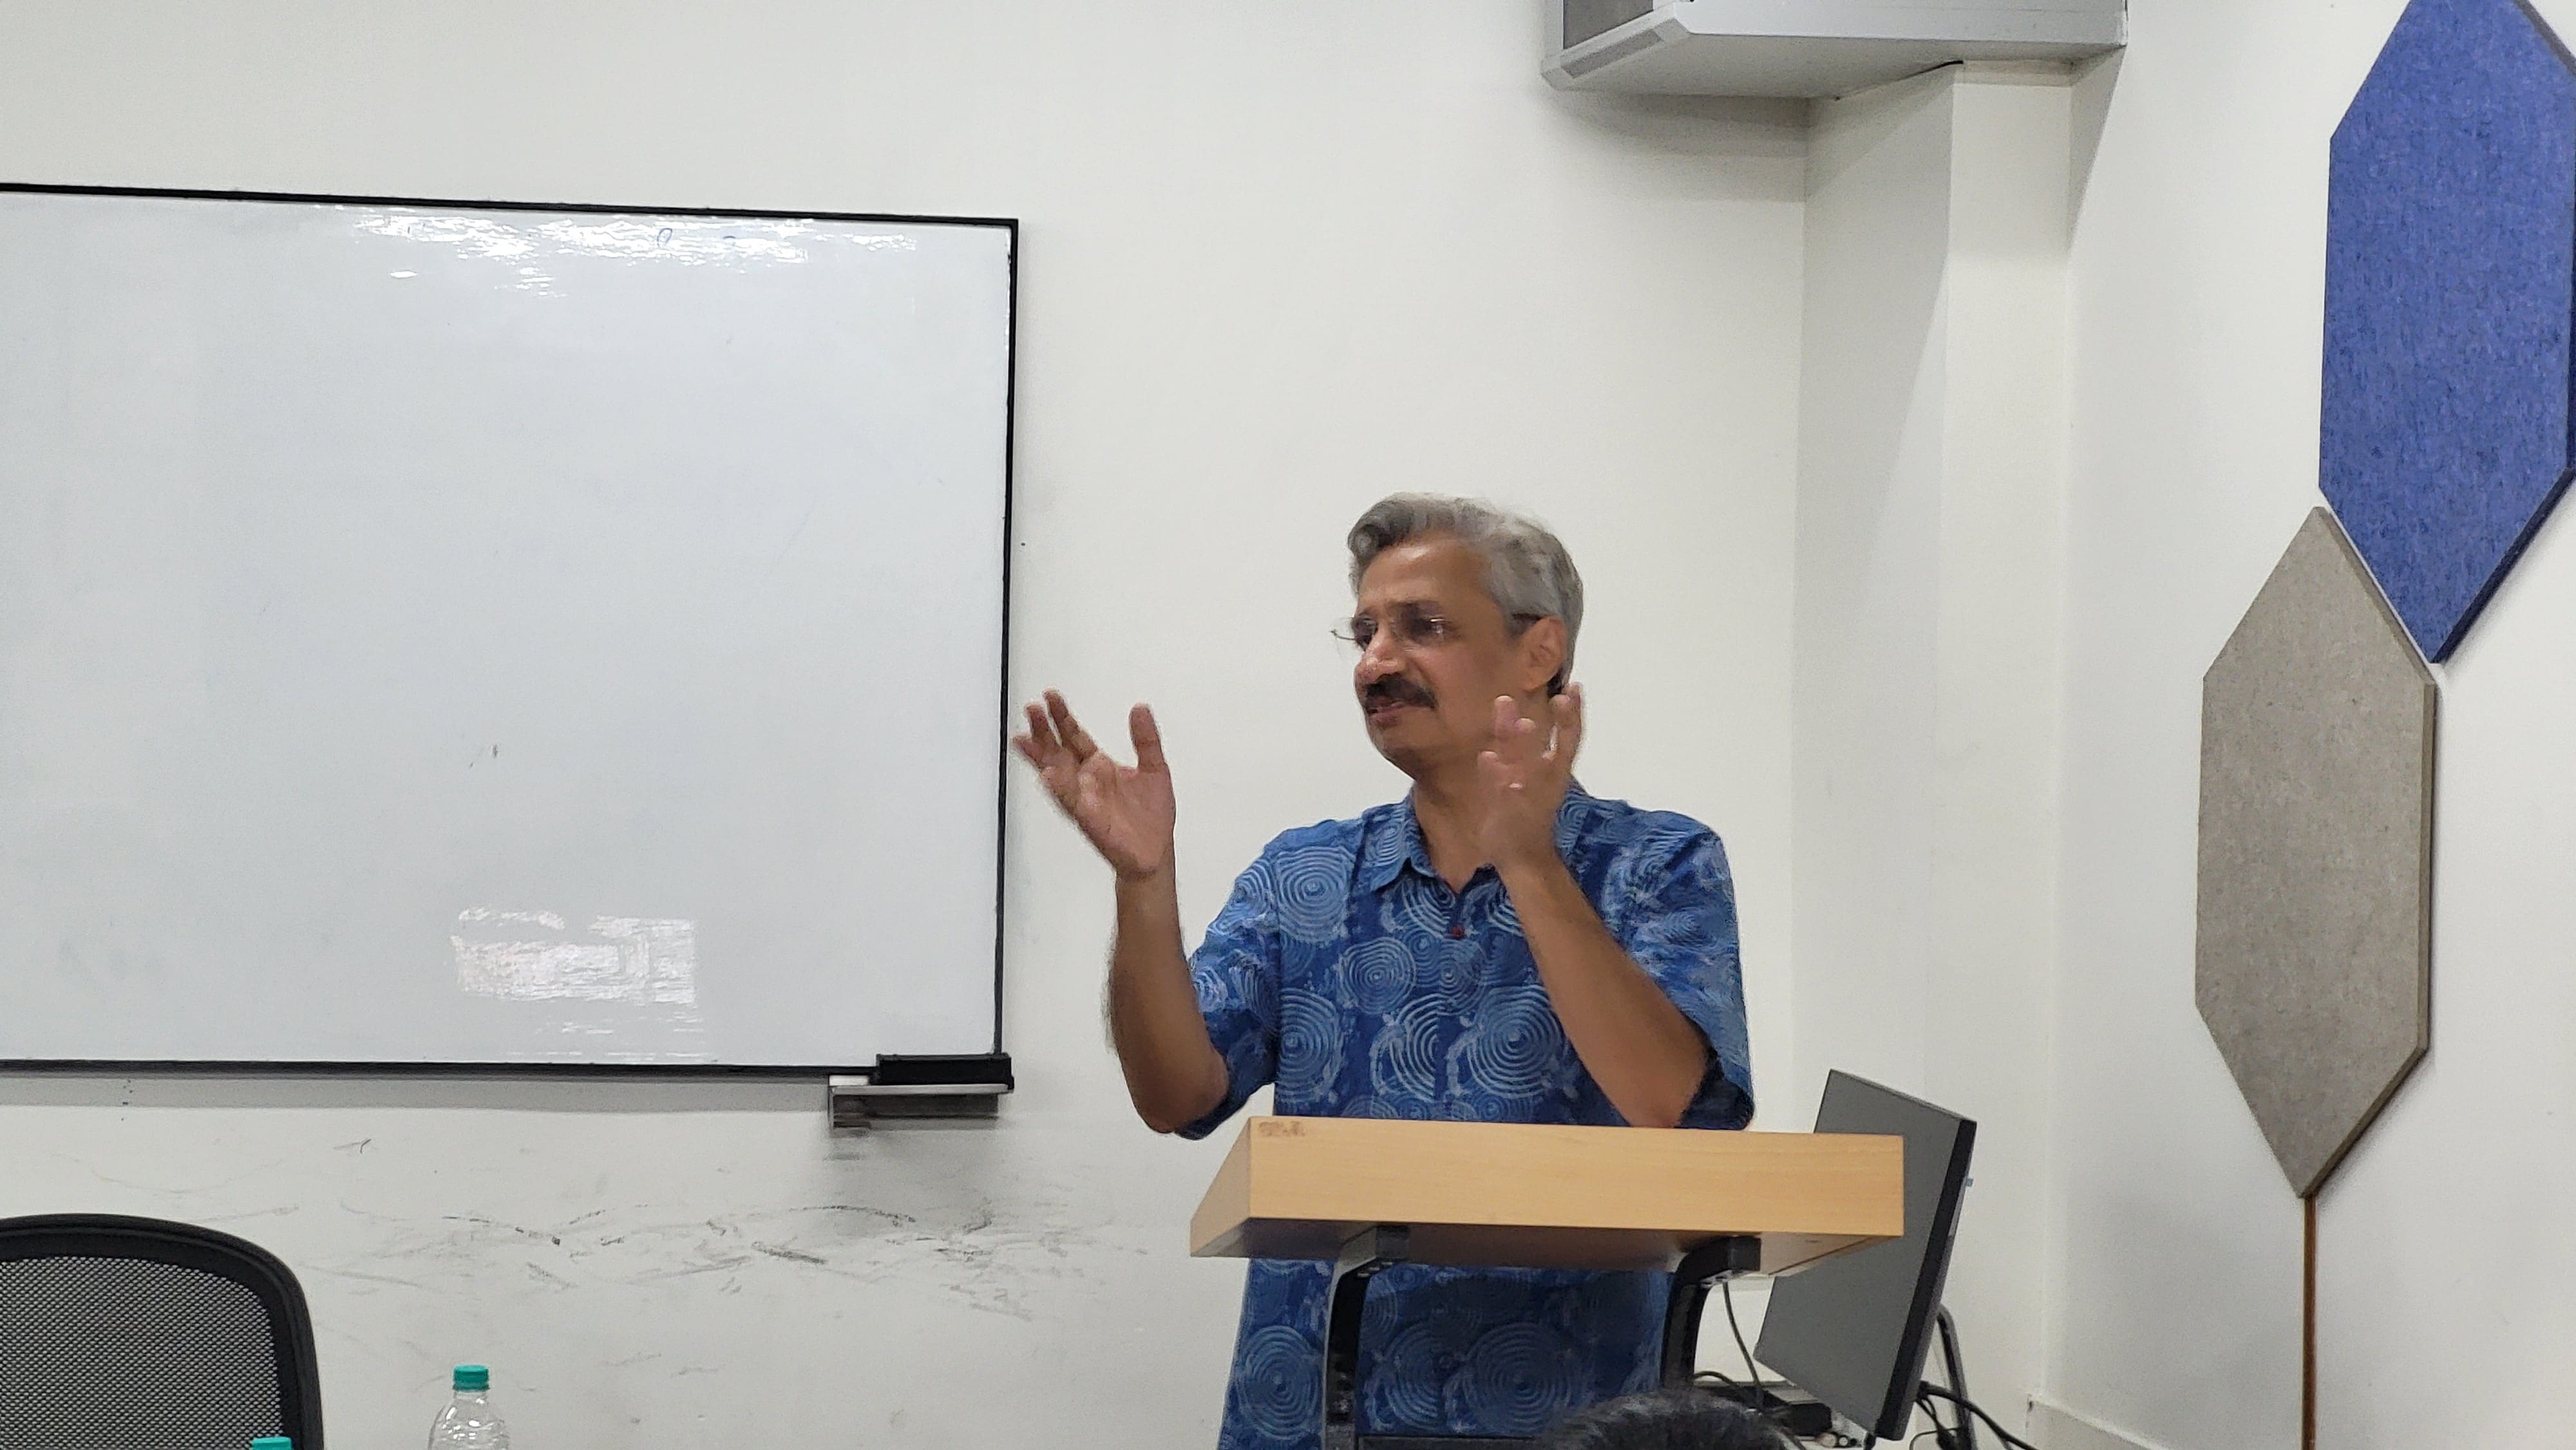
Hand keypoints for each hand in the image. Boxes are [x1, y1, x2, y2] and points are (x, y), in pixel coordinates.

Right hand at [1014, 691, 1175, 881]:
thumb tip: (1140, 707)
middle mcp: (1085, 780)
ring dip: (1040, 757)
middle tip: (1032, 709)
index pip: (1075, 736)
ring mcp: (1083, 799)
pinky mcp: (1089, 819)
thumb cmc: (1151, 815)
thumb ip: (1146, 739)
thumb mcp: (1155, 768)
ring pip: (1056, 774)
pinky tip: (1047, 774)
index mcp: (1099, 766)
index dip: (1062, 717)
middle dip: (1044, 730)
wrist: (1156, 853)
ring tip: (1025, 739)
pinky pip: (1070, 802)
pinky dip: (1059, 788)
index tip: (1050, 696)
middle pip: (1058, 750)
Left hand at [1475, 686, 1581, 874]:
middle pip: (1560, 750)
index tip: (1576, 687)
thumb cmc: (1524, 811)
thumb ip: (1512, 746)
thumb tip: (1506, 712)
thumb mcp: (1519, 774)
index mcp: (1554, 772)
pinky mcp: (1511, 815)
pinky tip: (1494, 765)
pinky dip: (1503, 783)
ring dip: (1526, 748)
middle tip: (1562, 698)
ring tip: (1526, 725)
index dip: (1573, 714)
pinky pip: (1507, 797)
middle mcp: (1548, 782)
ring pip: (1529, 769)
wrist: (1523, 857)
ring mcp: (1530, 798)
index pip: (1568, 739)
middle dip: (1563, 725)